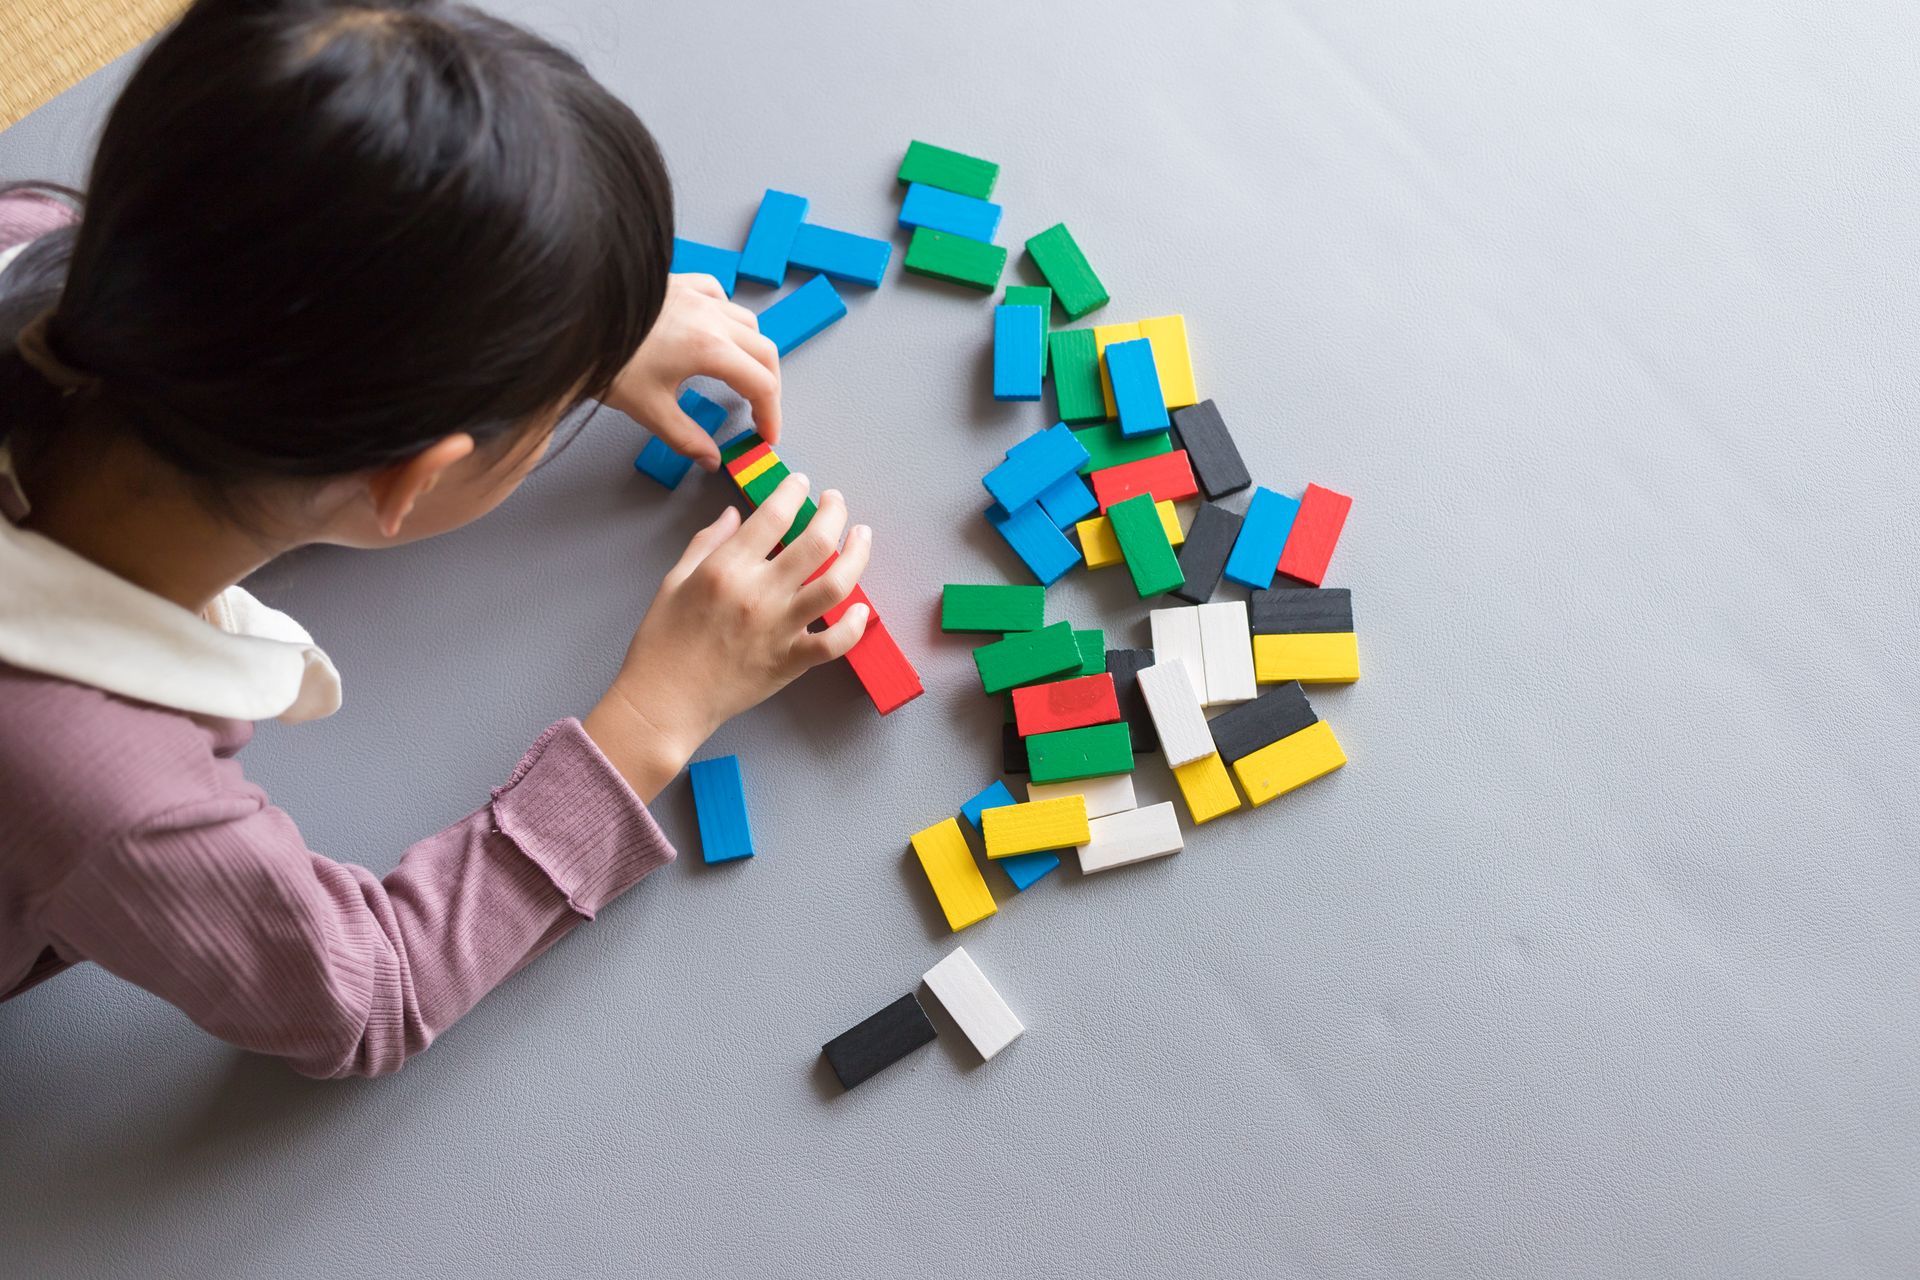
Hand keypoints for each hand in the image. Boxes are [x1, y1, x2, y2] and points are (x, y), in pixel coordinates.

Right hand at [582, 475, 871, 801]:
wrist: (665, 701)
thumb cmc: (662, 642)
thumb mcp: (674, 580)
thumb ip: (708, 543)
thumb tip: (735, 515)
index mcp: (726, 569)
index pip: (773, 515)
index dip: (793, 491)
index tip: (801, 484)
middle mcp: (759, 594)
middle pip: (816, 541)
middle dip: (834, 512)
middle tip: (836, 502)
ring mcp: (780, 628)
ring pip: (837, 583)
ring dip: (858, 555)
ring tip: (862, 537)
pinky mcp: (791, 661)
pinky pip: (836, 642)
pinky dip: (855, 625)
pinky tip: (862, 609)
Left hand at [602, 274, 781, 469]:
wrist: (571, 319)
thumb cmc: (605, 360)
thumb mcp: (649, 408)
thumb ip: (686, 437)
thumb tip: (710, 459)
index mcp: (710, 349)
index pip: (761, 384)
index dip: (771, 414)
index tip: (767, 435)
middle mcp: (711, 317)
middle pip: (764, 352)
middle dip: (769, 386)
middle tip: (761, 413)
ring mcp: (696, 296)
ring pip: (746, 322)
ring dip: (753, 351)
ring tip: (743, 376)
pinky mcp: (678, 284)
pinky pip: (719, 295)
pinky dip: (727, 316)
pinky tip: (716, 330)